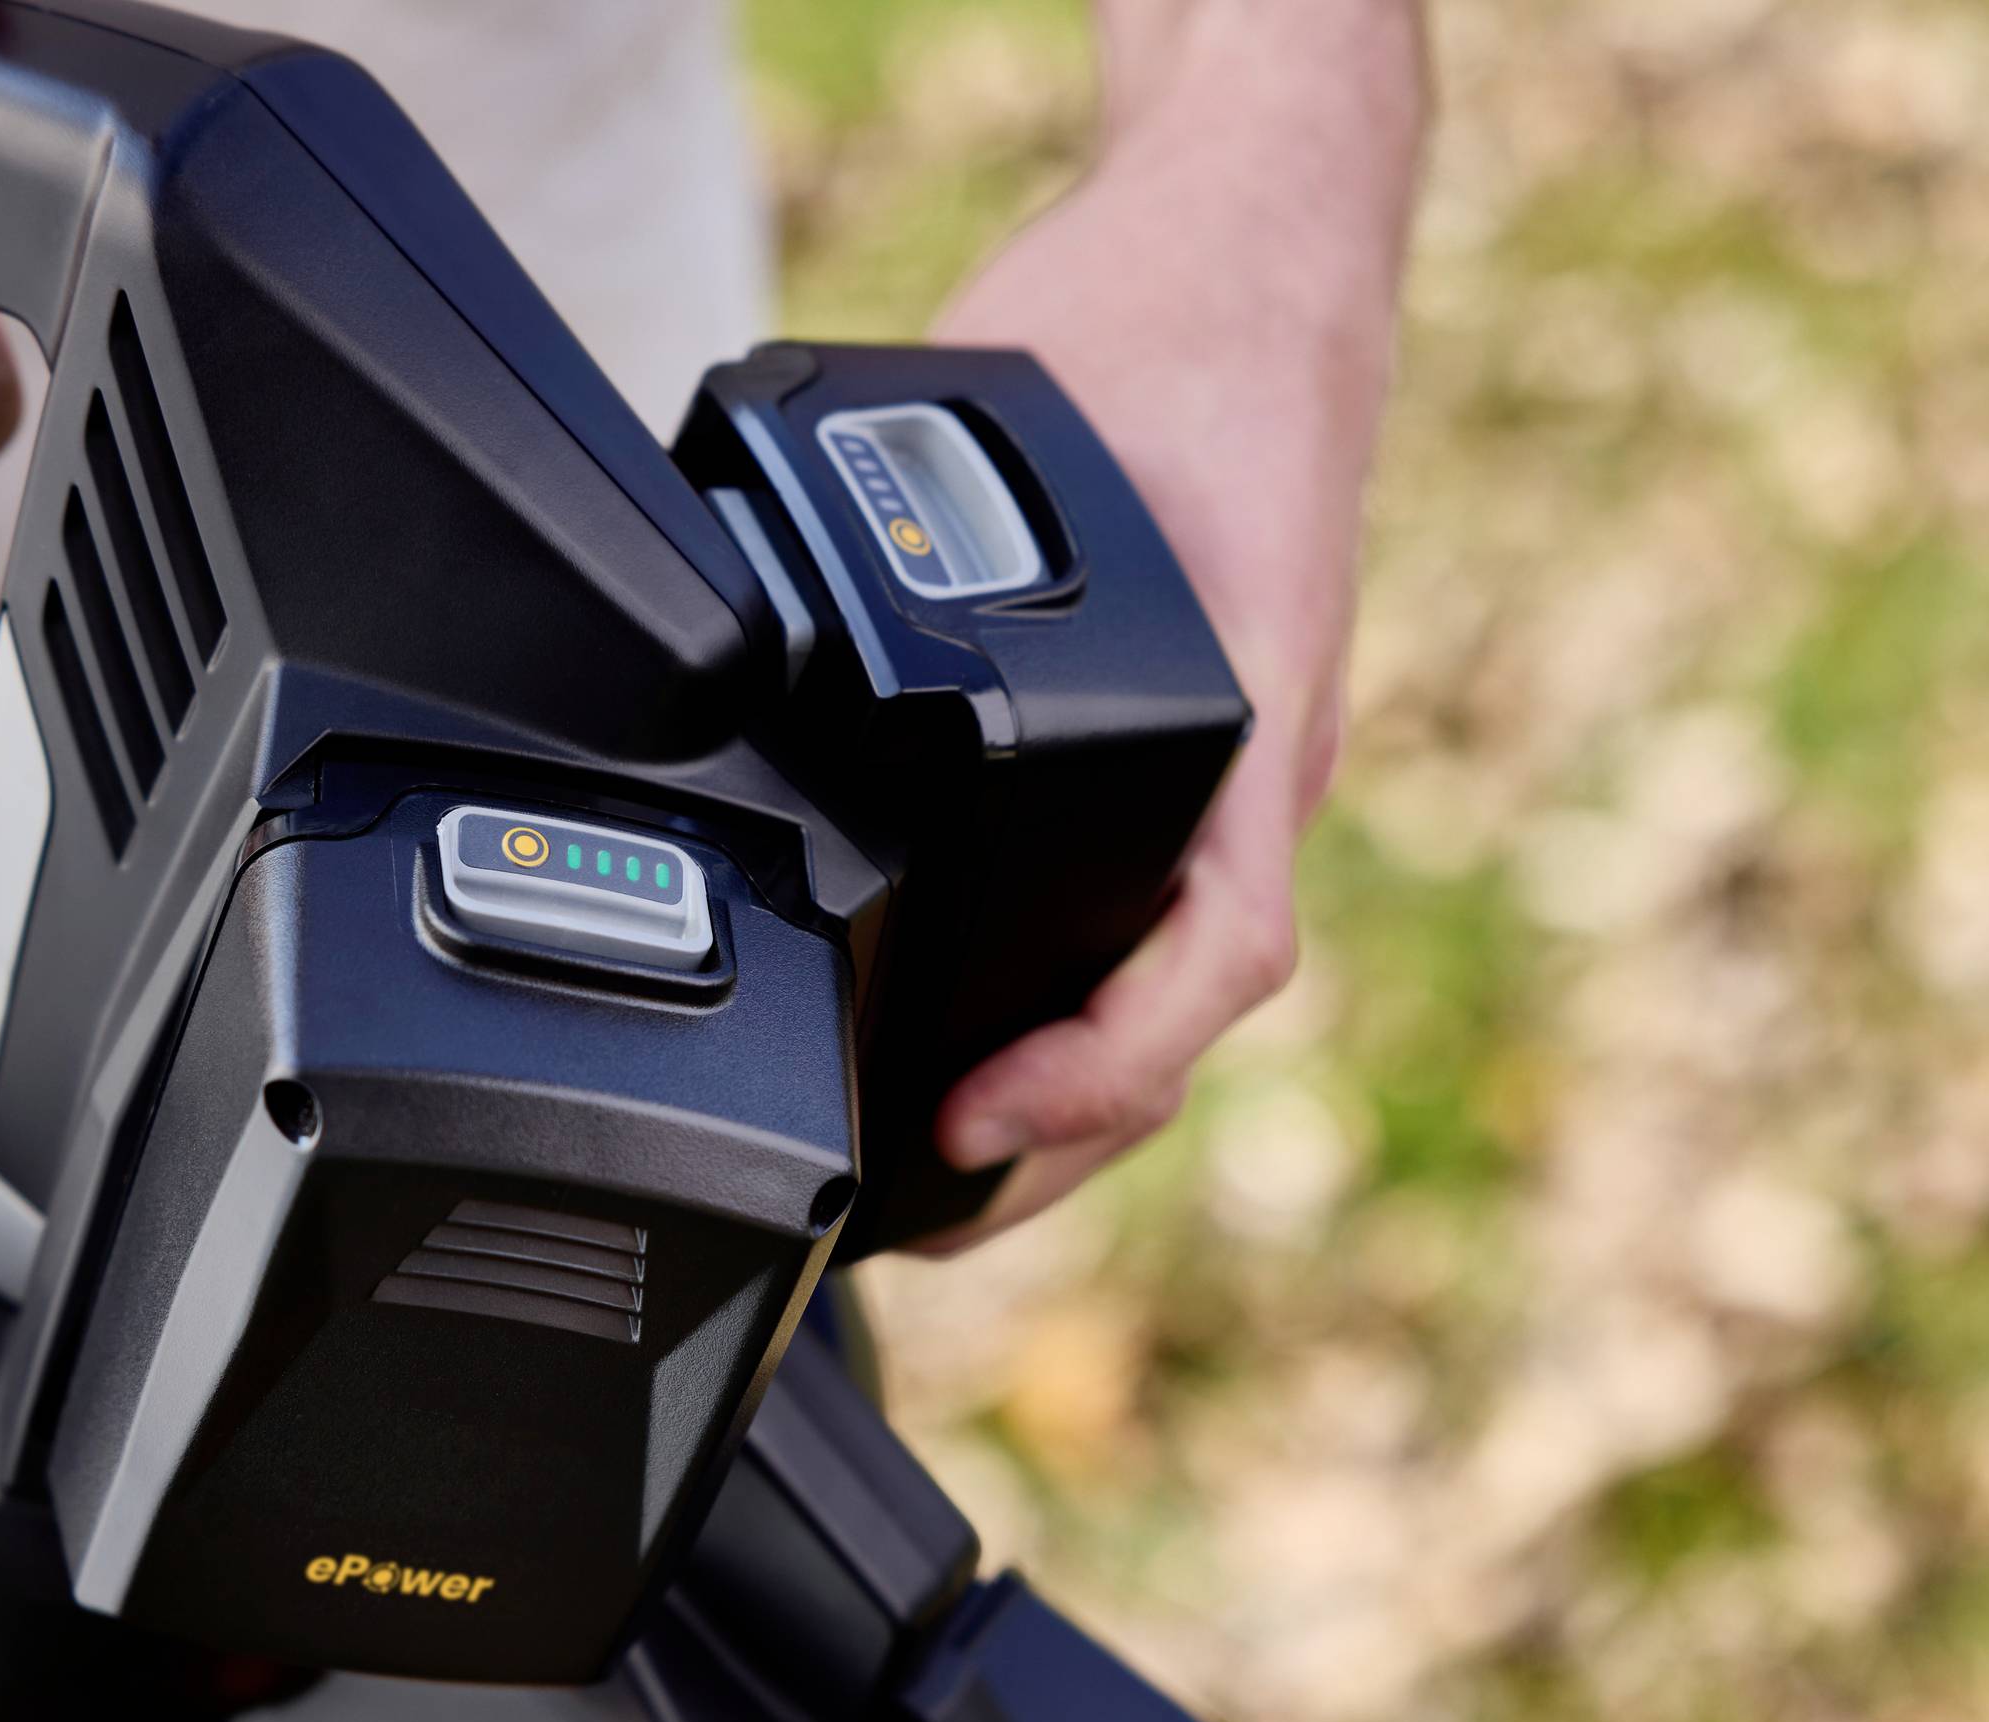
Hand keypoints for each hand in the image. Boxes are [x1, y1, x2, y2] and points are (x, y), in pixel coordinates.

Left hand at [919, 0, 1427, 1248]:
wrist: (1264, 237)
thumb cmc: (1159, 313)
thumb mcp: (1019, 407)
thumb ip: (912, 524)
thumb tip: (724, 615)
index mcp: (1250, 708)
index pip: (1216, 956)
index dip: (1097, 1071)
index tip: (969, 1122)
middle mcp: (1262, 761)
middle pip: (1183, 1015)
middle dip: (1058, 1140)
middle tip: (919, 1217)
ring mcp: (1246, 761)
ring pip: (1176, 980)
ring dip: (1075, 1095)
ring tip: (941, 1170)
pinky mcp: (1209, 739)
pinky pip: (1160, 908)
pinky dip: (1086, 997)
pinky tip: (995, 1029)